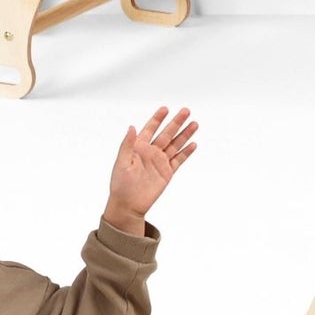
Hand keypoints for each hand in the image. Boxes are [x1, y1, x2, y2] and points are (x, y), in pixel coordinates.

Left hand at [103, 105, 196, 233]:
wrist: (128, 205)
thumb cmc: (120, 185)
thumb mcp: (121, 163)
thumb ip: (127, 145)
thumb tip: (132, 127)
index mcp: (138, 148)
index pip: (149, 129)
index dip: (157, 119)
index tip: (165, 109)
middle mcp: (151, 152)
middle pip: (166, 134)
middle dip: (176, 122)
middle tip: (186, 111)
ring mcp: (160, 162)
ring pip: (175, 145)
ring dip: (185, 135)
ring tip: (194, 124)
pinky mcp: (167, 173)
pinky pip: (178, 160)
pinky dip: (186, 152)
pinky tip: (193, 144)